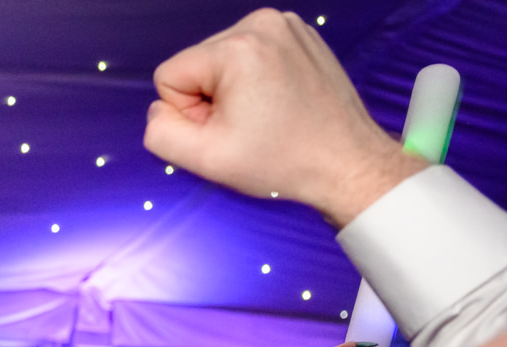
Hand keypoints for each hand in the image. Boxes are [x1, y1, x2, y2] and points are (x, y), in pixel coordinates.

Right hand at [143, 9, 421, 227]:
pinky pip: (250, 56)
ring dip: (230, 91)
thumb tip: (160, 110)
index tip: (224, 131)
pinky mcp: (299, 35)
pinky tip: (277, 103)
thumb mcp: (204, 159)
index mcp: (237, 47)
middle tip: (246, 127)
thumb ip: (159, 132)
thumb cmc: (282, 161)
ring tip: (263, 116)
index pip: (170, 76)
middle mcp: (262, 24)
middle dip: (209, 99)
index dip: (186, 112)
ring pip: (220, 60)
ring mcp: (285, 25)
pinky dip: (254, 81)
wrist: (347, 162)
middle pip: (196, 64)